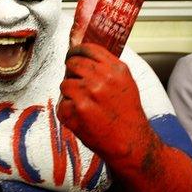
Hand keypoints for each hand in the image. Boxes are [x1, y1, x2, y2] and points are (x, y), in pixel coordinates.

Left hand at [57, 43, 147, 161]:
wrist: (129, 142)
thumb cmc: (128, 115)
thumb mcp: (126, 83)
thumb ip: (108, 67)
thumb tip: (86, 55)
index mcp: (116, 70)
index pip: (88, 49)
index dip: (77, 51)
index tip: (73, 55)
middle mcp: (102, 79)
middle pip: (72, 63)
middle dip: (71, 72)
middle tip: (77, 83)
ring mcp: (87, 94)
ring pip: (64, 84)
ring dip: (70, 94)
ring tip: (85, 105)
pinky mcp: (75, 110)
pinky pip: (61, 103)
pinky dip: (68, 111)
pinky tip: (82, 118)